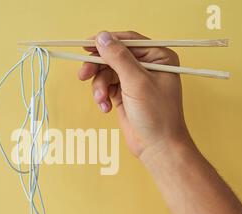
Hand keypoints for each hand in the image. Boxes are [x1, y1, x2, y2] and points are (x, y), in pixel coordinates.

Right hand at [78, 31, 190, 158]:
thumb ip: (118, 58)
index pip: (128, 41)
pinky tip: (106, 108)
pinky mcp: (125, 95)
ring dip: (99, 86)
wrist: (158, 147)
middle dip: (98, 67)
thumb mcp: (136, 82)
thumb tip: (102, 37)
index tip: (86, 46)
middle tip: (83, 74)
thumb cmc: (157, 116)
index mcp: (159, 56)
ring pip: (107, 73)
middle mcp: (148, 66)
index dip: (106, 42)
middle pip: (113, 57)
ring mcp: (135, 81)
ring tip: (101, 100)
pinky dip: (102, 96)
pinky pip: (106, 87)